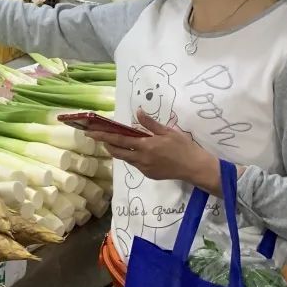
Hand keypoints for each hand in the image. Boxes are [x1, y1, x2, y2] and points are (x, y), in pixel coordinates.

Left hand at [85, 110, 218, 187]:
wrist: (195, 168)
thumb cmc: (183, 147)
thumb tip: (137, 112)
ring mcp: (145, 168)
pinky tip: (135, 152)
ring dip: (118, 151)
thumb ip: (150, 123)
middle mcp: (141, 158)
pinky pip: (135, 165)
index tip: (91, 133)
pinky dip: (131, 157)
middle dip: (106, 144)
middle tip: (99, 137)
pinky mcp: (149, 175)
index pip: (119, 140)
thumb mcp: (168, 131)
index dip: (103, 136)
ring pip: (126, 159)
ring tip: (114, 142)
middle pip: (117, 152)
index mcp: (145, 146)